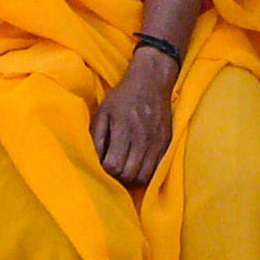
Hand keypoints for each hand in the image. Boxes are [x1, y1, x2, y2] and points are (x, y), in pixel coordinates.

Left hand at [90, 50, 177, 185]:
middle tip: (113, 168)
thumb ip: (97, 137)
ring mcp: (157, 143)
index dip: (105, 170)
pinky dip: (146, 173)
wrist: (152, 82)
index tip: (102, 164)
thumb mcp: (103, 112)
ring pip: (144, 176)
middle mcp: (143, 139)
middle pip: (129, 175)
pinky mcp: (167, 144)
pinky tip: (138, 165)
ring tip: (125, 168)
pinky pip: (157, 170)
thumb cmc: (123, 97)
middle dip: (118, 177)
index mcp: (124, 130)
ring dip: (132, 178)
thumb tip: (92, 160)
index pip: (113, 166)